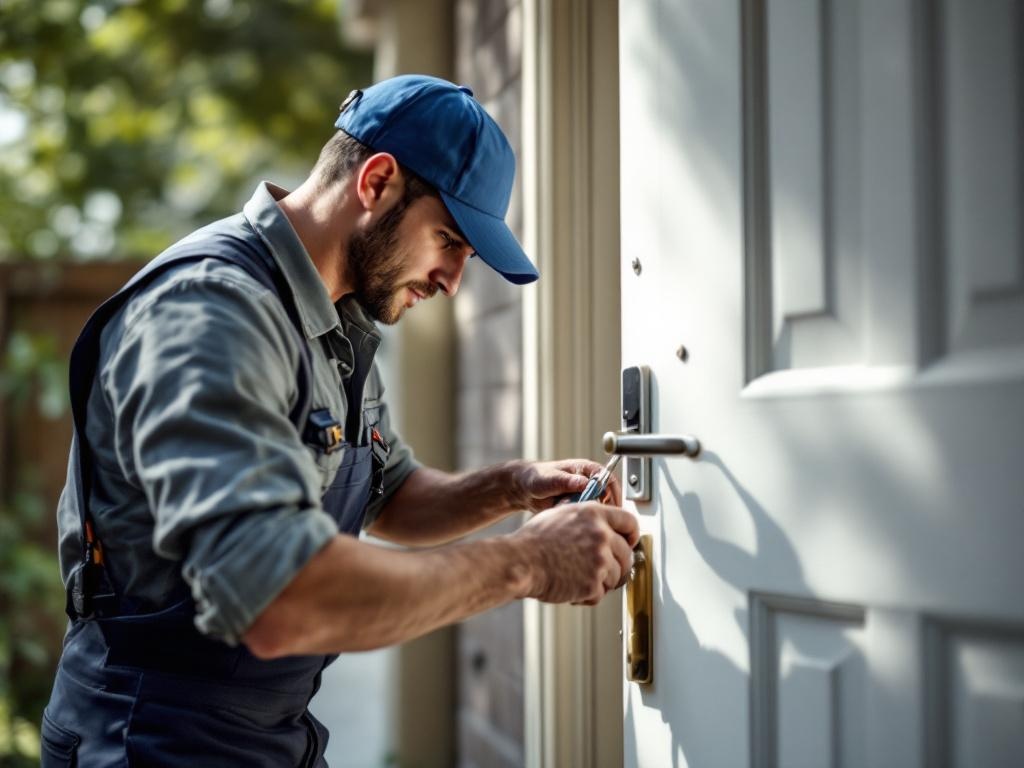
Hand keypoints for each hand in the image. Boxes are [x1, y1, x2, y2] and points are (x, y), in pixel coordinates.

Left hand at [508, 458, 622, 512]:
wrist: (525, 490)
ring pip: (599, 509)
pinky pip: (589, 516)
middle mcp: (590, 482)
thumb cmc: (537, 478)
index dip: (611, 494)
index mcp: (587, 469)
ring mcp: (586, 495)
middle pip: (609, 497)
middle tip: (592, 517)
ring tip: (575, 516)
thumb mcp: (550, 479)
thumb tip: (583, 482)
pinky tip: (571, 520)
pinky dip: (583, 520)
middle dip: (602, 509)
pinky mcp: (581, 507)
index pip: (609, 480)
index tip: (605, 506)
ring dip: (591, 515)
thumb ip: (566, 481)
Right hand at [510, 502, 638, 605]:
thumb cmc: (533, 540)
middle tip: (603, 570)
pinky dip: (588, 595)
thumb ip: (586, 518)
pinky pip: (600, 593)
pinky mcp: (593, 583)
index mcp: (594, 514)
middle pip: (627, 554)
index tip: (629, 543)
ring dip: (601, 581)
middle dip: (618, 564)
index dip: (631, 535)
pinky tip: (571, 587)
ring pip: (616, 576)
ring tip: (577, 578)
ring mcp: (599, 560)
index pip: (629, 521)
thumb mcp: (562, 515)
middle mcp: (601, 535)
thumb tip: (602, 527)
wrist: (521, 562)